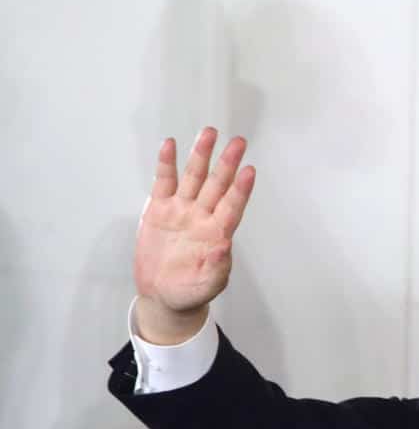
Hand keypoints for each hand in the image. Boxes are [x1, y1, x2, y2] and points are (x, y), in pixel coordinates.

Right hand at [133, 128, 255, 342]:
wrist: (163, 295)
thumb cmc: (190, 291)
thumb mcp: (206, 285)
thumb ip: (216, 268)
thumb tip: (223, 247)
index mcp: (217, 233)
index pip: (232, 206)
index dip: (240, 189)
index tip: (249, 170)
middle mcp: (202, 216)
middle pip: (216, 184)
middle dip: (227, 163)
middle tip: (238, 142)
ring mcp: (181, 210)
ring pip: (193, 177)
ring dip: (200, 155)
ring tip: (209, 133)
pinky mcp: (159, 209)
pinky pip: (164, 182)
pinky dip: (166, 164)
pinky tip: (170, 146)